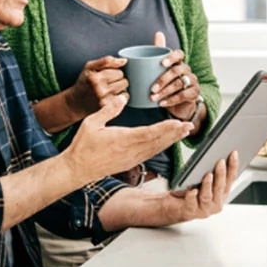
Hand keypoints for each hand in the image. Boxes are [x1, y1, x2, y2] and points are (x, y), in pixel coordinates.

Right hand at [63, 95, 192, 181]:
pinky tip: (167, 142)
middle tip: (189, 126)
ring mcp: (131, 159)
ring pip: (156, 148)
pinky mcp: (130, 163)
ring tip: (183, 132)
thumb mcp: (92, 123)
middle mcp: (131, 151)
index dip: (166, 128)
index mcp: (123, 139)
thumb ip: (109, 109)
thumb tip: (122, 97)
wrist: (77, 169)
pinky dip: (161, 146)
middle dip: (175, 134)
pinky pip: (150, 154)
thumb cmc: (83, 146)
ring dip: (171, 140)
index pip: (149, 133)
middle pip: (158, 141)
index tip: (178, 123)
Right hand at [65, 55, 128, 117]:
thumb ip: (106, 61)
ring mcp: (104, 101)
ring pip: (125, 90)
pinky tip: (110, 97)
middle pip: (124, 81)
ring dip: (119, 89)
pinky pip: (124, 99)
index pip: (119, 72)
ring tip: (108, 90)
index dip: (115, 72)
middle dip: (118, 81)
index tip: (107, 75)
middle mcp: (99, 90)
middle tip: (107, 83)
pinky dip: (120, 98)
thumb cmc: (84, 82)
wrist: (76, 102)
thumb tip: (124, 61)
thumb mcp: (90, 67)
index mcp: (95, 79)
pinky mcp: (108, 108)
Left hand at [149, 31, 199, 119]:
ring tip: (153, 98)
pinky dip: (171, 100)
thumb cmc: (169, 85)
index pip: (179, 54)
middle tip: (152, 88)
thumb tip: (158, 33)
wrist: (181, 104)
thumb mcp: (161, 71)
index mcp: (178, 62)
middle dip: (162, 80)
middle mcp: (187, 70)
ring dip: (164, 92)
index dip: (171, 57)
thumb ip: (158, 53)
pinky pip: (183, 95)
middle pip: (176, 71)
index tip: (161, 63)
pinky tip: (162, 103)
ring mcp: (192, 81)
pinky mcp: (194, 93)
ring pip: (178, 84)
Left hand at [154, 151, 238, 225]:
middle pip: (220, 187)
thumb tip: (215, 155)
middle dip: (221, 174)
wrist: (175, 208)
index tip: (233, 154)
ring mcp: (204, 209)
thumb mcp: (203, 182)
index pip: (230, 178)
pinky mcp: (191, 212)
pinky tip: (192, 190)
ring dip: (208, 185)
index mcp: (222, 194)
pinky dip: (192, 196)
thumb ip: (212, 173)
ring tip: (208, 175)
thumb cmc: (190, 193)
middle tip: (220, 162)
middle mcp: (216, 202)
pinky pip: (191, 203)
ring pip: (207, 196)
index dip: (233, 166)